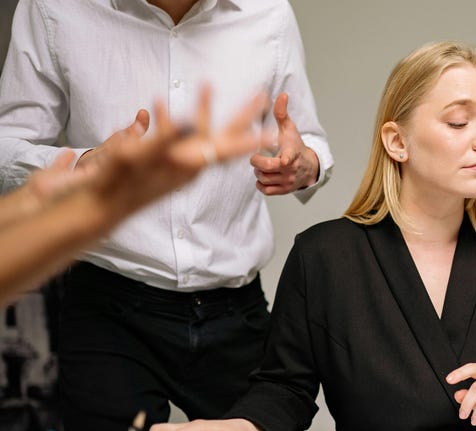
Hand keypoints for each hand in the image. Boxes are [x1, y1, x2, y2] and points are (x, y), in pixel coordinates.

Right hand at [89, 86, 266, 213]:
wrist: (104, 206)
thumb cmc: (119, 182)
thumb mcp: (141, 156)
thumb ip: (165, 137)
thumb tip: (188, 123)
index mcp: (189, 162)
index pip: (229, 148)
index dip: (252, 139)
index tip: (274, 132)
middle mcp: (190, 163)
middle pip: (225, 137)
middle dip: (243, 116)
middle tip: (262, 97)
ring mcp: (179, 163)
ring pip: (201, 133)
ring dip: (202, 108)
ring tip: (206, 83)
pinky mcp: (166, 163)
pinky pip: (177, 137)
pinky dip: (172, 120)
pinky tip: (158, 105)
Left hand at [250, 92, 318, 194]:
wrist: (309, 167)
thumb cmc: (295, 145)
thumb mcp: (290, 129)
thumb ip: (282, 113)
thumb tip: (282, 94)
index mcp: (292, 153)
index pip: (288, 158)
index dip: (285, 160)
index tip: (284, 160)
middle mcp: (291, 169)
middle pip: (265, 168)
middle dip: (257, 162)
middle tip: (258, 157)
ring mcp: (288, 181)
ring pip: (263, 178)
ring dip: (258, 172)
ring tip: (263, 166)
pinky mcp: (284, 190)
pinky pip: (265, 190)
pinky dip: (261, 184)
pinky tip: (265, 175)